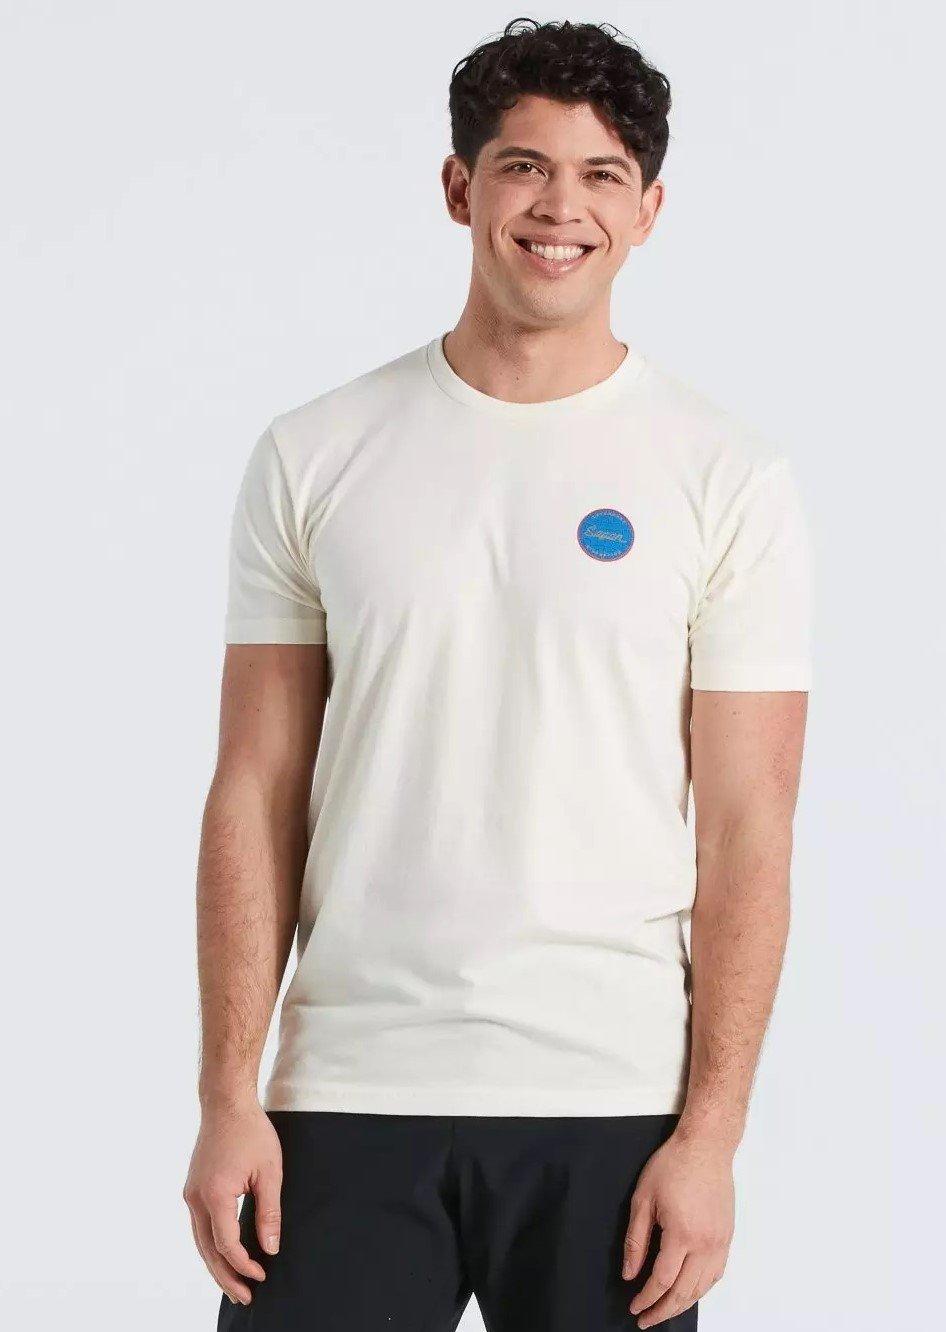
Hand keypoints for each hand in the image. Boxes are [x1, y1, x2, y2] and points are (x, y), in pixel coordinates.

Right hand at [183, 1098, 282, 1305]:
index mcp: (215, 1195)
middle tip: (245, 1297)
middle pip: (208, 1251)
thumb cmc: (251, 1132)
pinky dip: (210, 1246)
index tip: (262, 1275)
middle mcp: (195, 1198)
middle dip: (226, 1277)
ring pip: (200, 1242)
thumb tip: (271, 1249)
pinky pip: (199, 1226)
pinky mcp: (191, 1188)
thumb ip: (269, 1212)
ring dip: (216, 1265)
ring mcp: (190, 1193)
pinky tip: (223, 1256)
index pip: (227, 1244)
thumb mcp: (270, 1171)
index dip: (244, 1265)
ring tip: (234, 1285)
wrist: (226, 1103)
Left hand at [622, 1129, 734, 1327]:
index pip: (662, 1280)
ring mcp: (720, 1243)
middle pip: (684, 1292)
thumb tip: (630, 1272)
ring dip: (683, 1305)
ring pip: (702, 1288)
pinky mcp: (727, 1238)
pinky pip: (716, 1275)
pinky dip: (702, 1290)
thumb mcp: (643, 1198)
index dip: (647, 1298)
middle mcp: (705, 1244)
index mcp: (682, 1234)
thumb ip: (636, 1239)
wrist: (706, 1147)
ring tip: (664, 1310)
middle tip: (646, 1319)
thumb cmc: (674, 1165)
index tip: (634, 1306)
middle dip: (663, 1310)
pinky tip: (690, 1292)